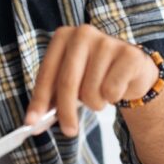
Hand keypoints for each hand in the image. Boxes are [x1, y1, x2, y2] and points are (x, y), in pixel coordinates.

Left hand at [24, 25, 156, 136]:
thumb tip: (34, 120)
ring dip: (95, 103)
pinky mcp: (129, 54)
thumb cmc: (94, 75)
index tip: (31, 122)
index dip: (39, 99)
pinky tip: (117, 87)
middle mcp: (83, 33)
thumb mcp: (71, 81)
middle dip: (66, 112)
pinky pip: (112, 90)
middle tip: (68, 130)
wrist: (131, 69)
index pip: (47, 72)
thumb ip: (52, 97)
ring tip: (101, 93)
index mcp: (63, 36)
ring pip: (92, 91)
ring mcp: (107, 42)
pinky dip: (113, 97)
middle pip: (68, 82)